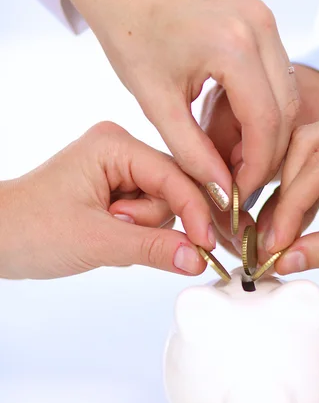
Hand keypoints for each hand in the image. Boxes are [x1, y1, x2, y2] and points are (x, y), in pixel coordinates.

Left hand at [0, 122, 213, 279]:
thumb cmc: (27, 228)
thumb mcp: (96, 241)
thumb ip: (152, 248)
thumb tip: (198, 258)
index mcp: (114, 145)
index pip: (174, 176)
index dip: (193, 211)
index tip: (206, 245)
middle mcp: (120, 151)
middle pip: (172, 191)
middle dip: (152, 222)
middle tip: (119, 233)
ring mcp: (118, 171)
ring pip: (162, 207)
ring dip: (142, 231)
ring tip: (105, 235)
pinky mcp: (117, 191)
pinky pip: (148, 216)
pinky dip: (136, 234)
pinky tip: (110, 237)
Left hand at [59, 0, 297, 210]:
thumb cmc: (131, 37)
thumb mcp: (156, 103)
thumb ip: (192, 152)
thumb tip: (222, 192)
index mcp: (232, 45)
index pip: (266, 122)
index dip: (257, 166)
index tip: (239, 194)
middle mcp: (259, 27)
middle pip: (285, 111)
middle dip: (265, 155)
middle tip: (237, 181)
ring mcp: (265, 22)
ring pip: (286, 98)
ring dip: (263, 135)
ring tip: (229, 156)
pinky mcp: (262, 25)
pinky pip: (275, 81)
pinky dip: (259, 111)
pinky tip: (230, 128)